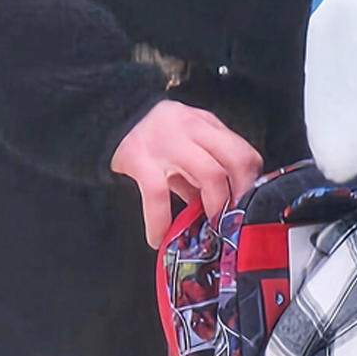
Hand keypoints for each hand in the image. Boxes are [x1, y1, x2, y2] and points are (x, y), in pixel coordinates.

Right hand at [110, 100, 262, 247]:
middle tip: (235, 218)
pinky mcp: (141, 160)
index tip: (248, 204)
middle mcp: (191, 127)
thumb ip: (204, 169)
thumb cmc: (151, 138)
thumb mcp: (184, 145)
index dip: (251, 181)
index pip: (243, 150)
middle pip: (236, 159)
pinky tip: (158, 238)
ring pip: (210, 173)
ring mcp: (167, 142)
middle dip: (241, 193)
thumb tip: (225, 207)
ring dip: (215, 205)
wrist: (106, 117)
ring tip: (210, 226)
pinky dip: (161, 222)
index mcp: (204, 124)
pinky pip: (159, 195)